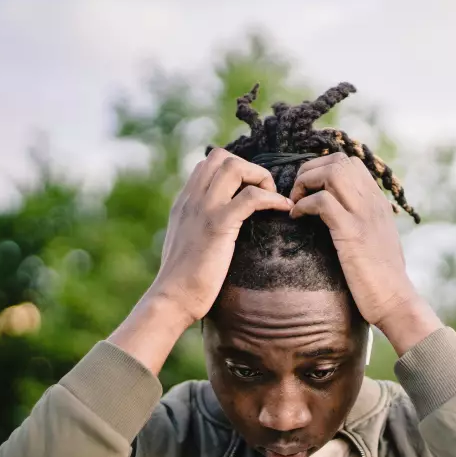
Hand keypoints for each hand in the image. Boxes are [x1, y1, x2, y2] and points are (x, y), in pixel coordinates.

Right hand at [109, 150, 290, 372]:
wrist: (172, 299)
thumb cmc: (183, 280)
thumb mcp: (187, 243)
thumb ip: (197, 226)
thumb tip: (217, 227)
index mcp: (184, 202)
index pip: (208, 164)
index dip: (234, 169)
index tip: (250, 191)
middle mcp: (191, 199)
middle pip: (221, 157)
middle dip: (249, 168)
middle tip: (263, 193)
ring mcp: (203, 210)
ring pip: (235, 167)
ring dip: (260, 177)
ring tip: (273, 198)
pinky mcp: (218, 225)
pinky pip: (251, 197)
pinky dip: (272, 198)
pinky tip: (283, 209)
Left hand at [290, 153, 442, 353]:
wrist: (395, 301)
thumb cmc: (381, 278)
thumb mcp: (374, 241)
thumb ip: (360, 222)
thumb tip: (337, 217)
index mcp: (377, 202)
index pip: (349, 163)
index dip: (322, 169)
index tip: (308, 190)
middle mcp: (372, 202)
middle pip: (338, 161)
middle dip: (309, 171)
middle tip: (297, 195)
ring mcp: (363, 215)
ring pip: (332, 172)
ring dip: (306, 183)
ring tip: (296, 203)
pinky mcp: (352, 233)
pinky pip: (322, 201)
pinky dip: (303, 205)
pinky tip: (297, 218)